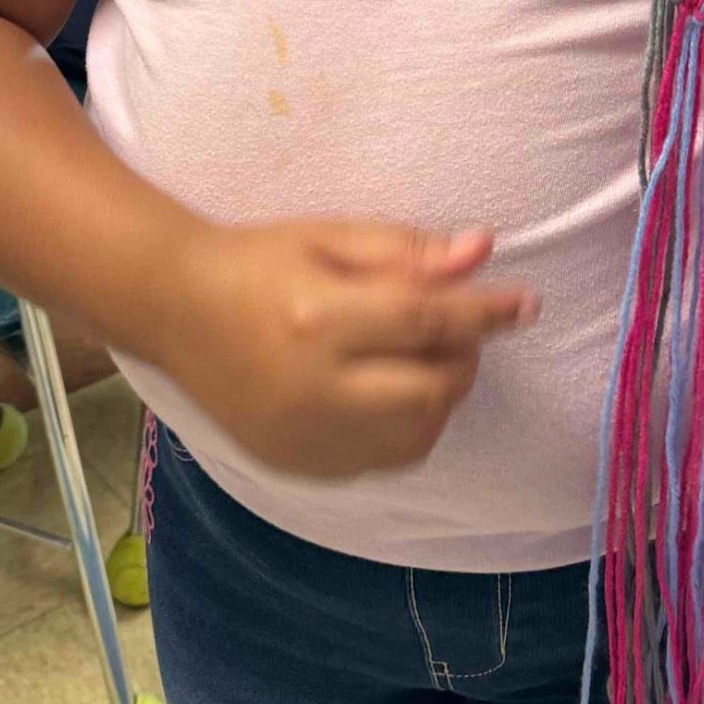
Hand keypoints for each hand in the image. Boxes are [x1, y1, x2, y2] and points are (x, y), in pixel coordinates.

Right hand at [154, 218, 533, 478]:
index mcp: (317, 319)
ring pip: (413, 438)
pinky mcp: (295, 466)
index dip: (486, 312)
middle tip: (461, 331)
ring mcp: (302, 438)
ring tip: (425, 360)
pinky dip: (404, 427)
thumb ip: (408, 250)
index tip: (527, 305)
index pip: (426, 321)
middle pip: (428, 392)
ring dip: (440, 399)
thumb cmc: (259, 260)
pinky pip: (380, 460)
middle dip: (463, 360)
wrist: (176, 310)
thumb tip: (482, 250)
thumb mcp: (331, 237)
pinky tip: (389, 392)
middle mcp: (311, 388)